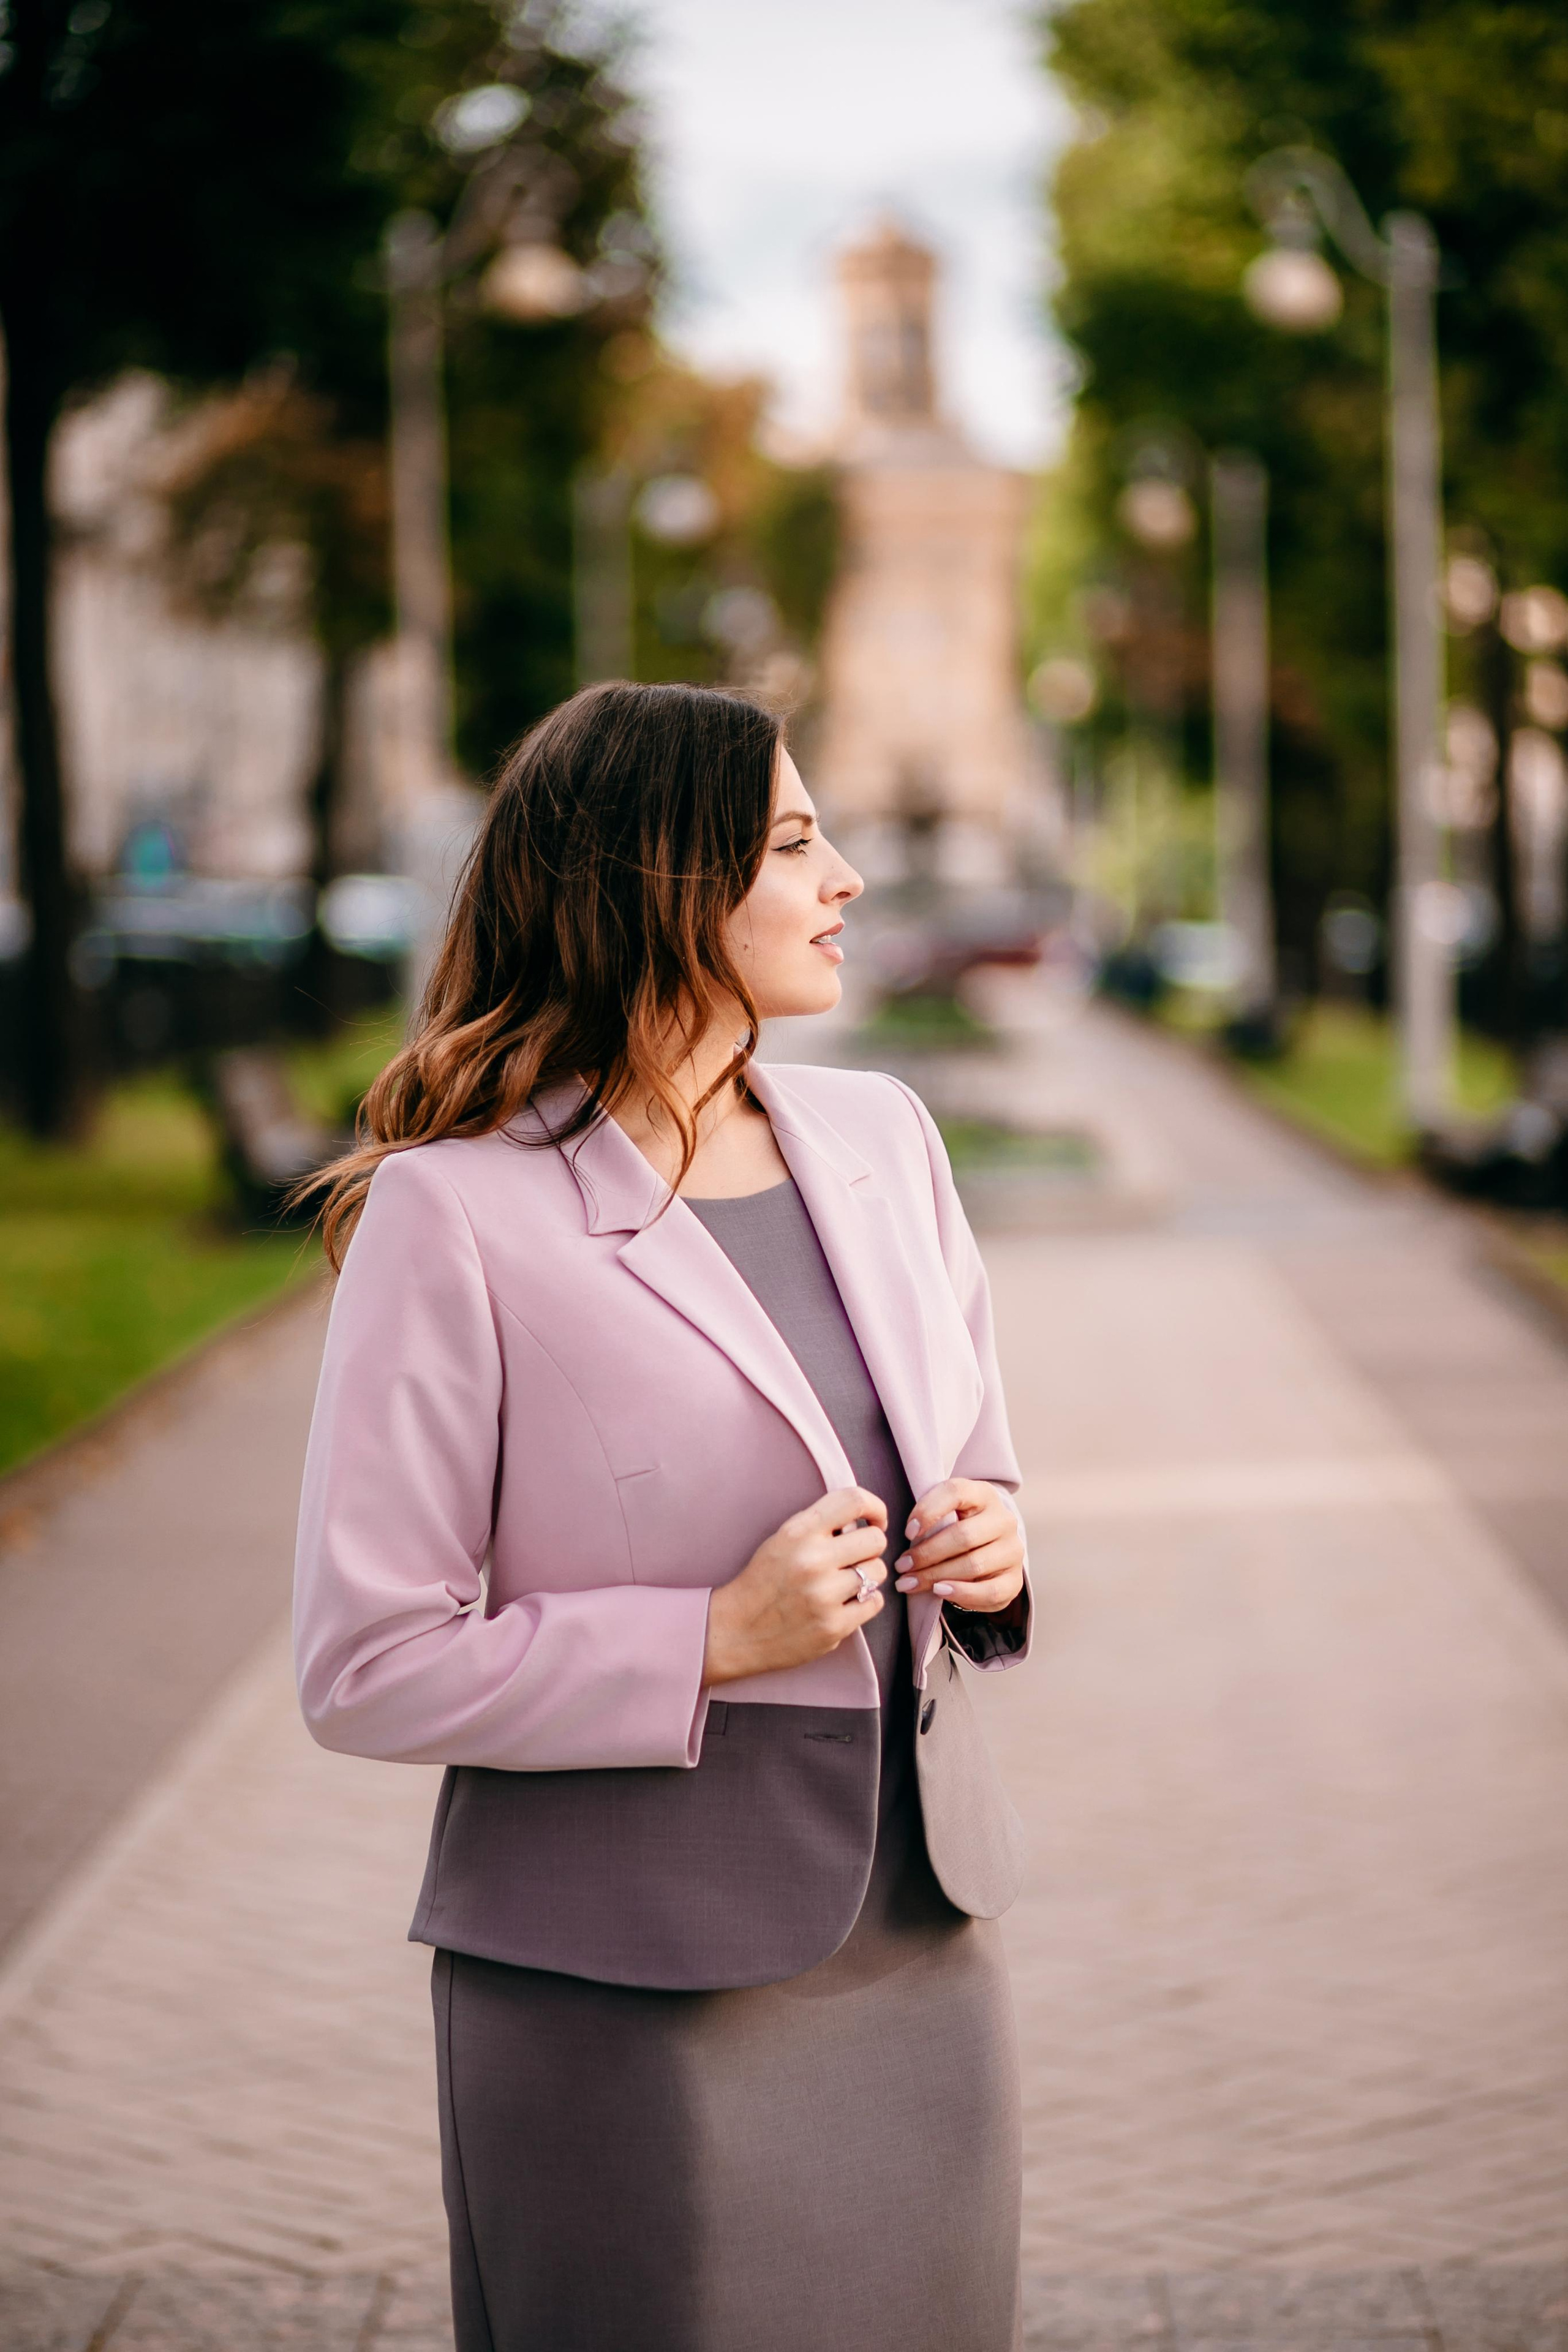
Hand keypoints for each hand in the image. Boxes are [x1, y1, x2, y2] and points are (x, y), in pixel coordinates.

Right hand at [703, 1487, 887, 1685]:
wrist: (735, 1630)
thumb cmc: (763, 1581)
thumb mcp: (782, 1539)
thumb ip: (820, 1525)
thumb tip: (863, 1520)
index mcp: (798, 1532)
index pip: (853, 1500)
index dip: (875, 1507)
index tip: (875, 1519)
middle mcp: (812, 1560)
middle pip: (876, 1539)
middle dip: (869, 1547)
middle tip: (853, 1558)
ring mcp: (824, 1595)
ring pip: (878, 1571)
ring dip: (867, 1576)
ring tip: (845, 1583)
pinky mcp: (833, 1626)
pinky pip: (875, 1602)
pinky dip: (865, 1602)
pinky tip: (845, 1604)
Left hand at [892, 1479, 1024, 1614]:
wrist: (988, 1550)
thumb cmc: (956, 1528)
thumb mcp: (946, 1514)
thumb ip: (930, 1517)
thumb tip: (909, 1537)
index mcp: (984, 1494)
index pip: (956, 1492)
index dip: (928, 1511)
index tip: (907, 1532)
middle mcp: (1004, 1520)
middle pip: (963, 1536)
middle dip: (926, 1554)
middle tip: (901, 1566)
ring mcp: (1013, 1550)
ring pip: (973, 1565)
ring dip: (936, 1576)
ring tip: (910, 1583)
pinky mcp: (1015, 1580)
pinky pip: (989, 1591)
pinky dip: (961, 1594)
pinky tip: (939, 1592)